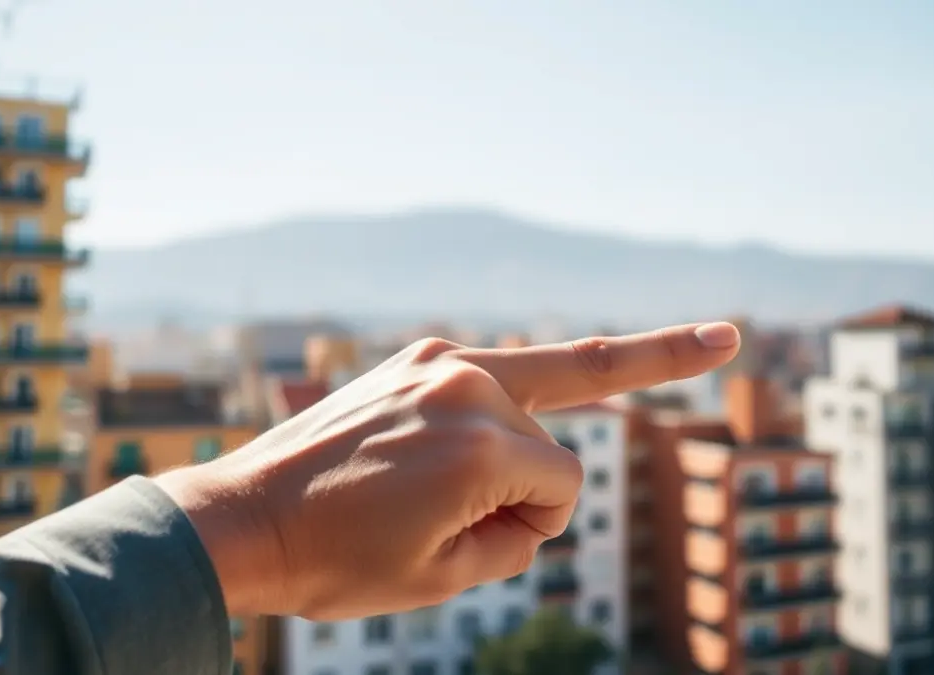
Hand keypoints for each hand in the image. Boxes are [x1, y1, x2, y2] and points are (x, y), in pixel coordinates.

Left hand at [154, 322, 739, 619]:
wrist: (243, 520)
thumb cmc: (339, 560)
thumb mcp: (449, 576)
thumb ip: (522, 529)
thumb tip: (538, 487)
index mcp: (478, 442)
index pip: (564, 486)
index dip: (533, 527)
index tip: (476, 543)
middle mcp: (464, 381)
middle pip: (550, 441)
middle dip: (521, 488)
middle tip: (434, 515)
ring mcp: (436, 359)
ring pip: (528, 405)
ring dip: (509, 447)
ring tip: (465, 461)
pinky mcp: (416, 355)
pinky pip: (495, 373)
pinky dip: (530, 384)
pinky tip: (689, 339)